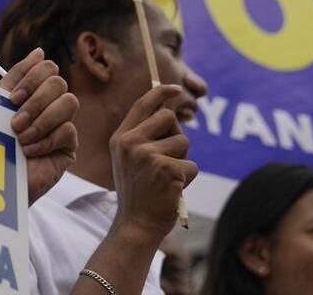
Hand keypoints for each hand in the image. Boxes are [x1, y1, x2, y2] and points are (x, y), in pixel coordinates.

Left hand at [0, 47, 77, 205]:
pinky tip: (29, 152)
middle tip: (15, 122)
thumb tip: (39, 51)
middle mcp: (50, 105)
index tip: (13, 98)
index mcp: (33, 91)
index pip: (47, 67)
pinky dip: (45, 140)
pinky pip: (68, 131)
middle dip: (35, 101)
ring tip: (21, 138)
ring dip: (41, 120)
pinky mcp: (68, 147)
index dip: (32, 78)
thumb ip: (16, 77)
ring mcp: (61, 125)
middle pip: (59, 82)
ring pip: (69, 103)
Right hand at [109, 85, 197, 243]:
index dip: (161, 93)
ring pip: (184, 142)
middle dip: (176, 135)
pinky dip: (188, 178)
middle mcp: (131, 143)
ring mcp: (147, 155)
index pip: (143, 104)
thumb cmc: (138, 192)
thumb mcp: (130, 160)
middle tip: (169, 159)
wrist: (135, 224)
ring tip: (167, 178)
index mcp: (121, 138)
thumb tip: (170, 114)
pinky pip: (192, 165)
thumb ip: (142, 137)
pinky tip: (172, 190)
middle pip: (168, 118)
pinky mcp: (166, 169)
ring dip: (183, 160)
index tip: (176, 88)